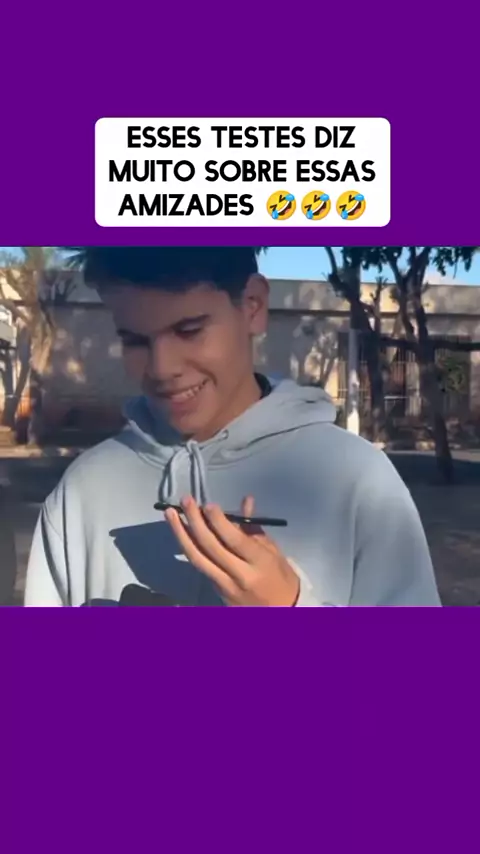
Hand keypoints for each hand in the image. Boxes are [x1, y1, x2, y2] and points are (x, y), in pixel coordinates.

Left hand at [164, 495, 299, 606]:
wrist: (282, 612)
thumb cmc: (281, 577)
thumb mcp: (273, 551)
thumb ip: (254, 528)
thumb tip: (245, 501)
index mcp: (260, 563)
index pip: (235, 540)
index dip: (219, 522)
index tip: (207, 505)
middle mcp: (240, 576)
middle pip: (211, 547)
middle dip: (195, 521)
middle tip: (185, 501)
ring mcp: (225, 587)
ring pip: (197, 558)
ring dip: (181, 534)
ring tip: (170, 514)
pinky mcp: (216, 593)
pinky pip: (200, 567)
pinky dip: (189, 547)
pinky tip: (181, 532)